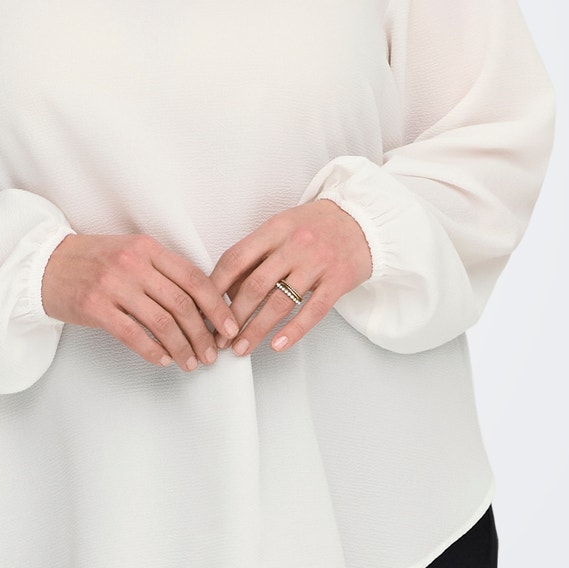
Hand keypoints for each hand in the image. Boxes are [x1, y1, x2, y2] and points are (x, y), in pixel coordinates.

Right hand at [40, 233, 240, 370]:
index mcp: (147, 248)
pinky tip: (164, 360)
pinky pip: (133, 335)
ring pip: (162, 322)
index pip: (194, 278)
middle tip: (213, 353)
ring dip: (183, 347)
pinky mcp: (95, 307)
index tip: (229, 327)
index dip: (217, 306)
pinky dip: (154, 351)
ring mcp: (113, 285)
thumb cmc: (93, 261)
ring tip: (192, 362)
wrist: (45, 264)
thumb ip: (162, 272)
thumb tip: (201, 305)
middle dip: (204, 333)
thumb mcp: (131, 253)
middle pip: (182, 303)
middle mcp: (133, 264)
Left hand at [207, 200, 373, 357]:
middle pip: (254, 285)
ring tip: (241, 348)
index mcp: (274, 229)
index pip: (236, 259)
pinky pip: (312, 311)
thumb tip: (228, 289)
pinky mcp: (338, 280)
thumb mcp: (282, 227)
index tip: (204, 308)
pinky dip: (293, 331)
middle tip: (219, 338)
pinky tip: (277, 344)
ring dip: (256, 329)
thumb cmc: (317, 225)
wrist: (364, 220)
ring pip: (280, 302)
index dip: (216, 286)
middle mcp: (294, 245)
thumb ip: (257, 253)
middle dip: (232, 316)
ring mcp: (317, 263)